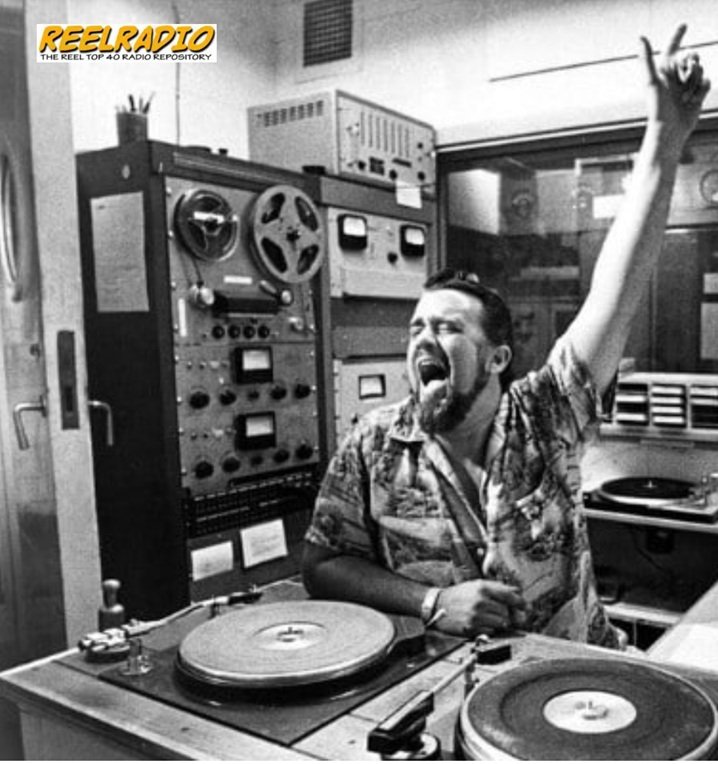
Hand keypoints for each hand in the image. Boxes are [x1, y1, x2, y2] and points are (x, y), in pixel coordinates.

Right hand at [433, 580, 525, 637]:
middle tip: (498, 612)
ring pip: (501, 623)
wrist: (437, 605)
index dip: (520, 602)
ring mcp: (476, 616)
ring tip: (488, 617)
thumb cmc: (459, 594)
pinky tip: (480, 623)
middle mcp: (480, 601)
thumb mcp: (476, 585)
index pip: (509, 596)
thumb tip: (517, 592)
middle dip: (505, 613)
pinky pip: (491, 631)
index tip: (526, 607)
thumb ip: (497, 588)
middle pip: (506, 611)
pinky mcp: (471, 628)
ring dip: (498, 622)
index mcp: (482, 587)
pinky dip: (489, 629)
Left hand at [640, 24, 710, 146]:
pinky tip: (693, 102)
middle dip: (692, 63)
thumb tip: (641, 37)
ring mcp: (686, 85)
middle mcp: (675, 77)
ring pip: (700, 70)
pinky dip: (702, 90)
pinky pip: (707, 82)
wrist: (669, 130)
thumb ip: (647, 59)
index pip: (672, 49)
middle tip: (688, 72)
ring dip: (694, 83)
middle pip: (691, 57)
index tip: (684, 25)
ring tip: (685, 98)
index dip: (677, 36)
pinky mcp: (697, 94)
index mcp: (663, 72)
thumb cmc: (657, 107)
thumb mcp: (651, 81)